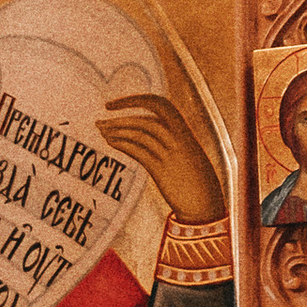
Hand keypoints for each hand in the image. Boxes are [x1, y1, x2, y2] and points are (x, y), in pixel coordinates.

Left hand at [103, 89, 226, 225]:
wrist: (206, 207)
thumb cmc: (196, 182)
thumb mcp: (187, 155)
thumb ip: (171, 141)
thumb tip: (149, 132)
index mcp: (186, 132)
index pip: (160, 105)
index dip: (136, 100)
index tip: (113, 104)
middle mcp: (180, 140)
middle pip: (147, 119)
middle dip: (122, 117)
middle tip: (100, 121)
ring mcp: (172, 156)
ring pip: (141, 134)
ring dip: (118, 131)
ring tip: (102, 132)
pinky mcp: (163, 172)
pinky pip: (140, 152)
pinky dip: (124, 145)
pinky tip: (111, 143)